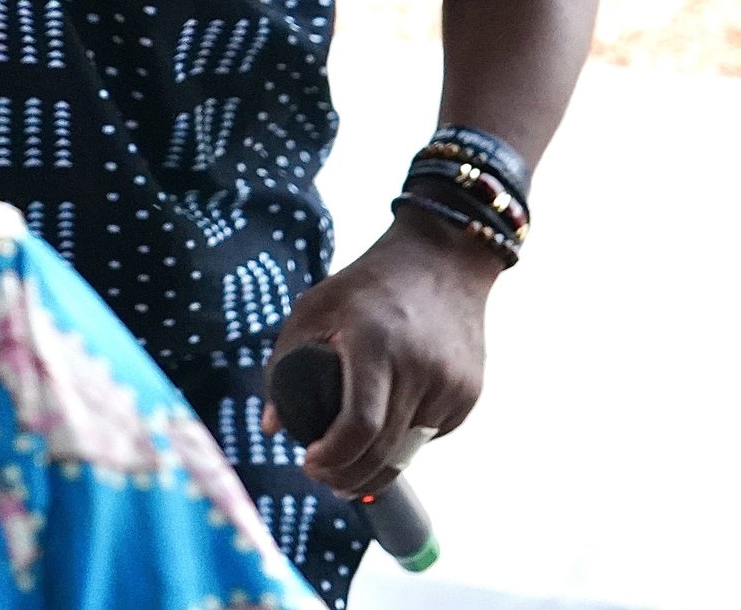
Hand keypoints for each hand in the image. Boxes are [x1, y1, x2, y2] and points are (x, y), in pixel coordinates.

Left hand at [262, 210, 498, 498]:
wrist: (443, 260)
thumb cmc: (366, 286)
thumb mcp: (315, 308)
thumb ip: (284, 364)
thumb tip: (271, 428)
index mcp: (375, 343)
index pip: (359, 424)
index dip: (332, 458)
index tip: (308, 464)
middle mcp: (419, 366)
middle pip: (384, 451)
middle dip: (349, 478)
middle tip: (325, 481)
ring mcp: (450, 383)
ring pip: (409, 449)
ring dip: (377, 464)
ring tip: (351, 464)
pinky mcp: (469, 392)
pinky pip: (431, 434)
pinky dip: (406, 439)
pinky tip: (391, 425)